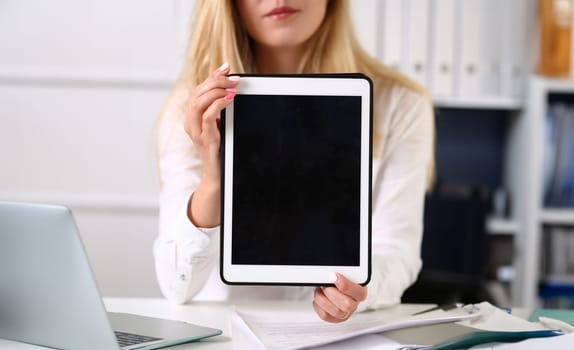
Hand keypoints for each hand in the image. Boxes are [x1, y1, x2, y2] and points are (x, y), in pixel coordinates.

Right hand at [183, 62, 238, 226]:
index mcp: (192, 117)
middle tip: (234, 78)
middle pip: (197, 93)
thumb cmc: (221, 149)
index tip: (226, 67)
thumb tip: (231, 86)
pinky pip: (208, 117)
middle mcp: (190, 123)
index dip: (211, 77)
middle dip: (215, 81)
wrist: (219, 175)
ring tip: (233, 87)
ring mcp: (196, 132)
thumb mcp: (220, 125)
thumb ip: (221, 108)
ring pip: (198, 102)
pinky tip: (230, 99)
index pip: (198, 90)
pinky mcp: (205, 140)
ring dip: (216, 91)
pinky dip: (218, 105)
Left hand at [312, 273, 367, 322]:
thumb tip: (331, 271)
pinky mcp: (335, 318)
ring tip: (320, 289)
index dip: (345, 285)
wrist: (333, 284)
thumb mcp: (343, 272)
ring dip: (323, 298)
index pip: (359, 293)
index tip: (334, 276)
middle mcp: (354, 303)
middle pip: (347, 305)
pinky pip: (326, 315)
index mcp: (360, 291)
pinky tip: (319, 296)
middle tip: (324, 284)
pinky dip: (318, 305)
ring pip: (336, 312)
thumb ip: (341, 271)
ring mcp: (345, 312)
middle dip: (331, 292)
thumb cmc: (339, 278)